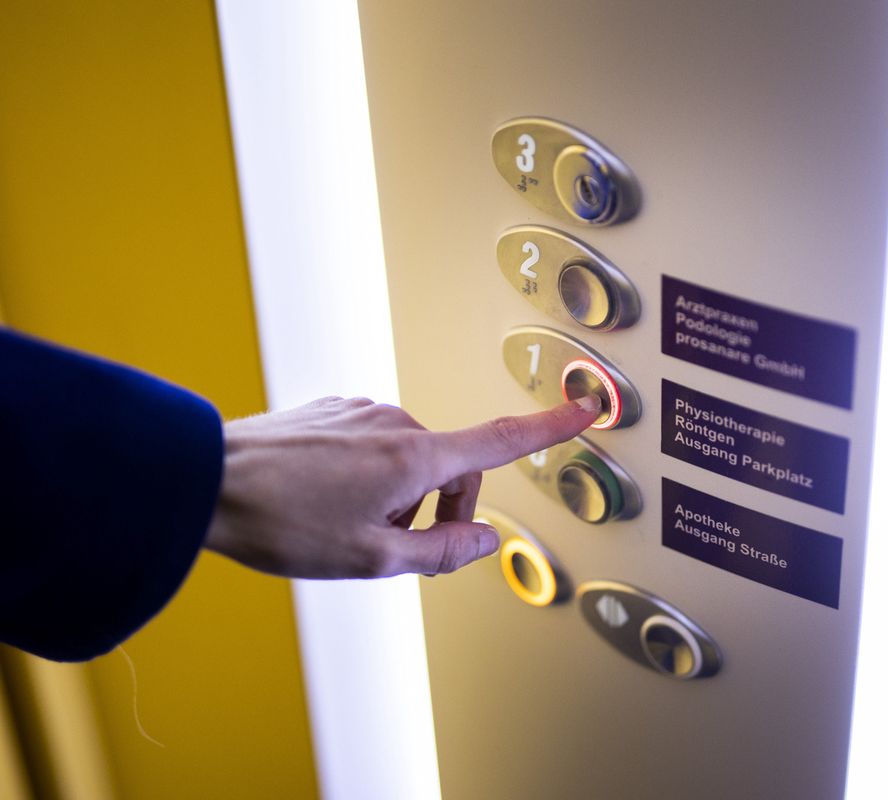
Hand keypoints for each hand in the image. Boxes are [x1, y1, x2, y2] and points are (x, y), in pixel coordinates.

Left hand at [204, 394, 600, 578]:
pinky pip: (373, 447)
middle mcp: (394, 422)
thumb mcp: (371, 558)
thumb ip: (442, 552)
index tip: (587, 406)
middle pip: (450, 469)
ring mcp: (360, 412)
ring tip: (341, 526)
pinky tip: (322, 500)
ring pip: (407, 462)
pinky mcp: (332, 412)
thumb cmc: (279, 520)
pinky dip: (367, 477)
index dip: (550, 426)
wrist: (201, 481)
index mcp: (414, 456)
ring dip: (396, 497)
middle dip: (435, 510)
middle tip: (388, 547)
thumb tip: (488, 542)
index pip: (500, 439)